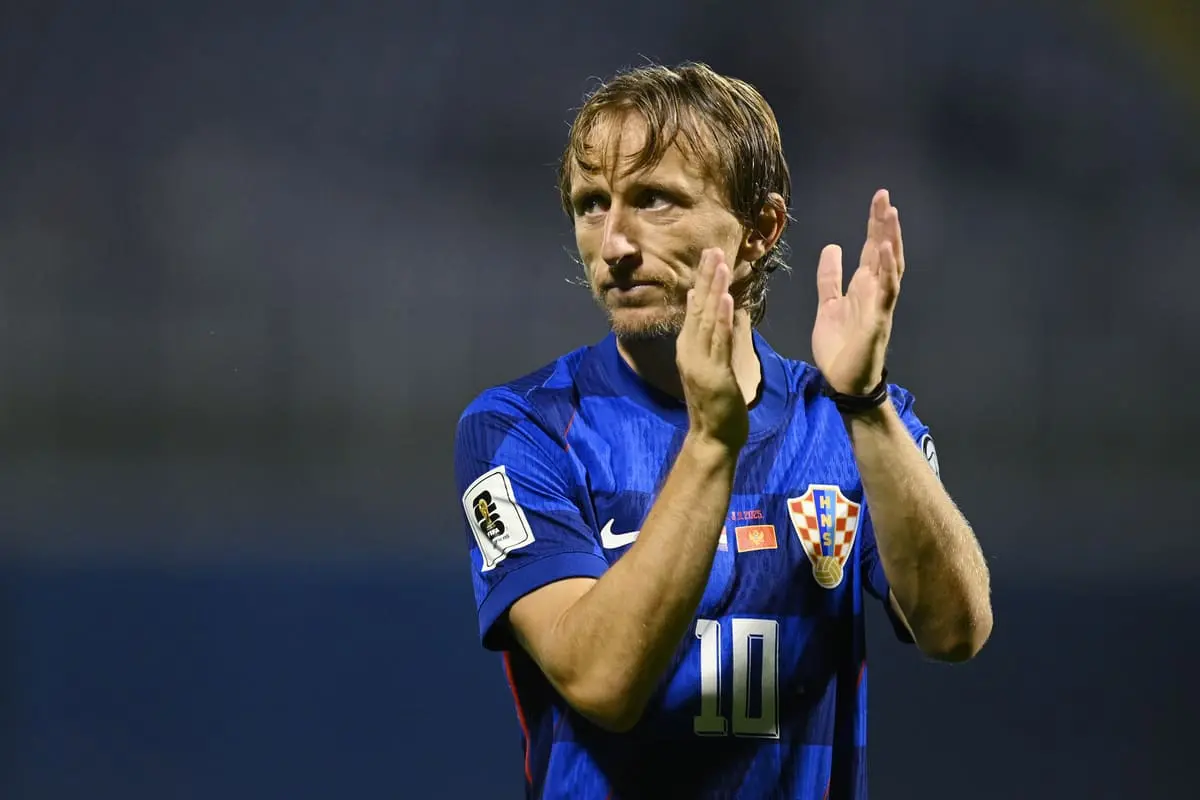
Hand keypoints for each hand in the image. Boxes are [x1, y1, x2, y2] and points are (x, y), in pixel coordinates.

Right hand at [676, 248, 748, 450]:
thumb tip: (711, 308)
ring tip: (720, 265)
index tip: (708, 256)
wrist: (712, 436)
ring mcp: (700, 362)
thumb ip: (711, 337)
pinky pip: (718, 342)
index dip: (702, 282)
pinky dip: (721, 319)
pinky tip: (726, 299)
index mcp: (689, 347)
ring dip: (714, 291)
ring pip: (707, 320)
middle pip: (698, 308)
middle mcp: (690, 351)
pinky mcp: (714, 374)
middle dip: (706, 278)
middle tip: (712, 250)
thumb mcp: (711, 364)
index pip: (695, 309)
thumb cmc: (714, 403)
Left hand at [812, 189, 904, 394]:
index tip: (878, 199)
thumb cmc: (840, 346)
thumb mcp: (828, 304)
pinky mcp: (878, 322)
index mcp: (864, 287)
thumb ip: (830, 278)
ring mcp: (880, 306)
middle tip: (884, 196)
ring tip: (890, 215)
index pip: (873, 249)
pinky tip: (885, 251)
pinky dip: (887, 271)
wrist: (844, 382)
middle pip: (884, 252)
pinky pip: (886, 293)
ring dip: (891, 241)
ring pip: (891, 267)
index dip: (875, 225)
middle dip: (885, 225)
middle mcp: (876, 292)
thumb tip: (833, 247)